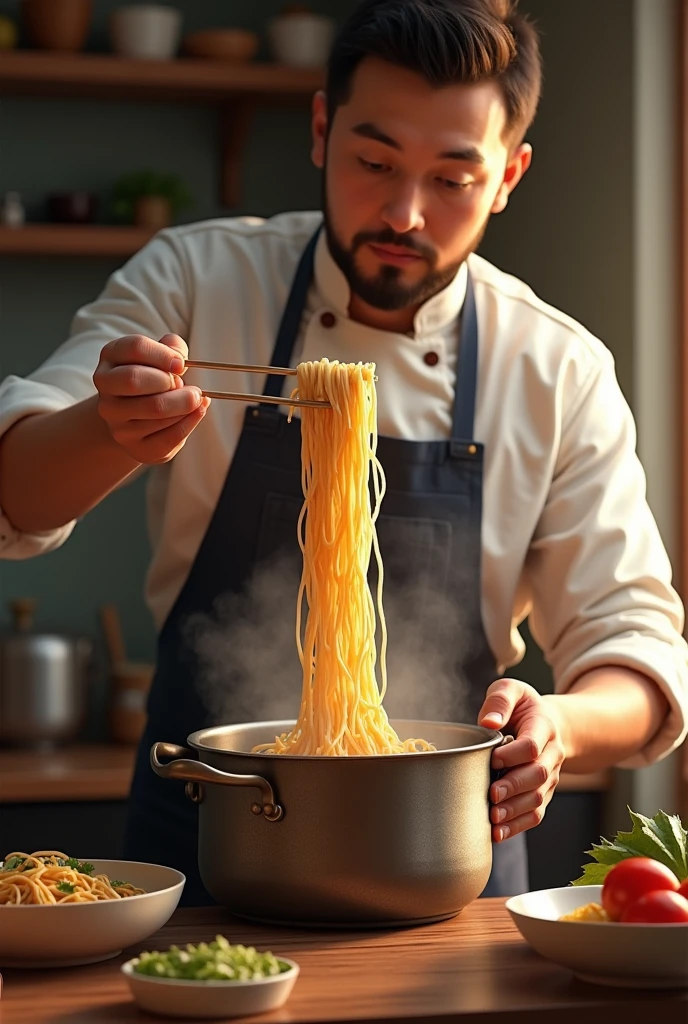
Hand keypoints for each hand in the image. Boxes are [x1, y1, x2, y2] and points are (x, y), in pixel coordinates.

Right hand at [94, 333, 209, 463]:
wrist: (137, 418)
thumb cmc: (154, 378)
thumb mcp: (160, 356)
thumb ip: (172, 348)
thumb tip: (179, 359)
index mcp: (111, 357)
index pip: (135, 348)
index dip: (163, 354)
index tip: (181, 365)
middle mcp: (106, 388)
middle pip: (134, 379)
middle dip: (169, 382)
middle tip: (186, 385)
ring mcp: (115, 420)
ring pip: (156, 409)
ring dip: (184, 403)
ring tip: (192, 400)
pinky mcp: (133, 446)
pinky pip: (168, 435)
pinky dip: (190, 421)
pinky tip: (197, 413)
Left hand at [477, 678, 564, 842]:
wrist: (549, 723)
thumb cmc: (523, 707)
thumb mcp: (512, 689)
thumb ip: (500, 700)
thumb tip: (488, 722)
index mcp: (544, 726)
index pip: (533, 744)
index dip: (513, 754)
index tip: (493, 758)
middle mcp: (552, 754)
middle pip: (538, 775)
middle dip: (514, 787)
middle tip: (491, 794)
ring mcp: (550, 777)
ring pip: (538, 798)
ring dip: (515, 810)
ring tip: (493, 818)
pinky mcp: (543, 793)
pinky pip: (535, 814)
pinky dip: (517, 826)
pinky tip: (497, 833)